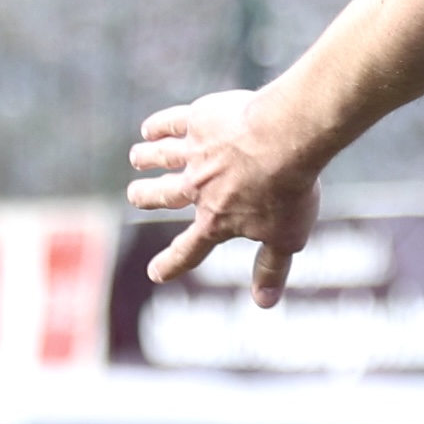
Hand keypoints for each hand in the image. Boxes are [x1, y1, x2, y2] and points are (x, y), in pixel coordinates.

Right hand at [130, 85, 330, 305]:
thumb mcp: (286, 237)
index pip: (189, 249)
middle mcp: (197, 188)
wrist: (284, 139)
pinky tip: (151, 128)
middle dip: (146, 196)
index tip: (155, 273)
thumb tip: (264, 303)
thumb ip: (272, 268)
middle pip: (163, 195)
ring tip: (137, 157)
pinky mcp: (200, 120)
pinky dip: (158, 126)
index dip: (171, 264)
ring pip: (162, 157)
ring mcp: (196, 152)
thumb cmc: (289, 190)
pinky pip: (171, 123)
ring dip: (147, 157)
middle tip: (134, 195)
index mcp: (216, 220)